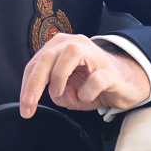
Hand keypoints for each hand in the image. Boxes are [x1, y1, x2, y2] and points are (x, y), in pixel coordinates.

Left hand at [19, 34, 150, 117]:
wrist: (126, 83)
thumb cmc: (93, 83)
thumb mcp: (69, 91)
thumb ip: (57, 93)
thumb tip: (54, 95)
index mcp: (59, 46)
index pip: (36, 63)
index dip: (27, 85)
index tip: (25, 106)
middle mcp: (75, 44)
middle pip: (47, 57)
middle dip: (34, 83)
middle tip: (30, 104)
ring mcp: (93, 54)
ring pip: (68, 55)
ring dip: (59, 78)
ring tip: (61, 94)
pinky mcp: (110, 69)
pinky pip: (95, 80)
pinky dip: (86, 92)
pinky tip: (87, 97)